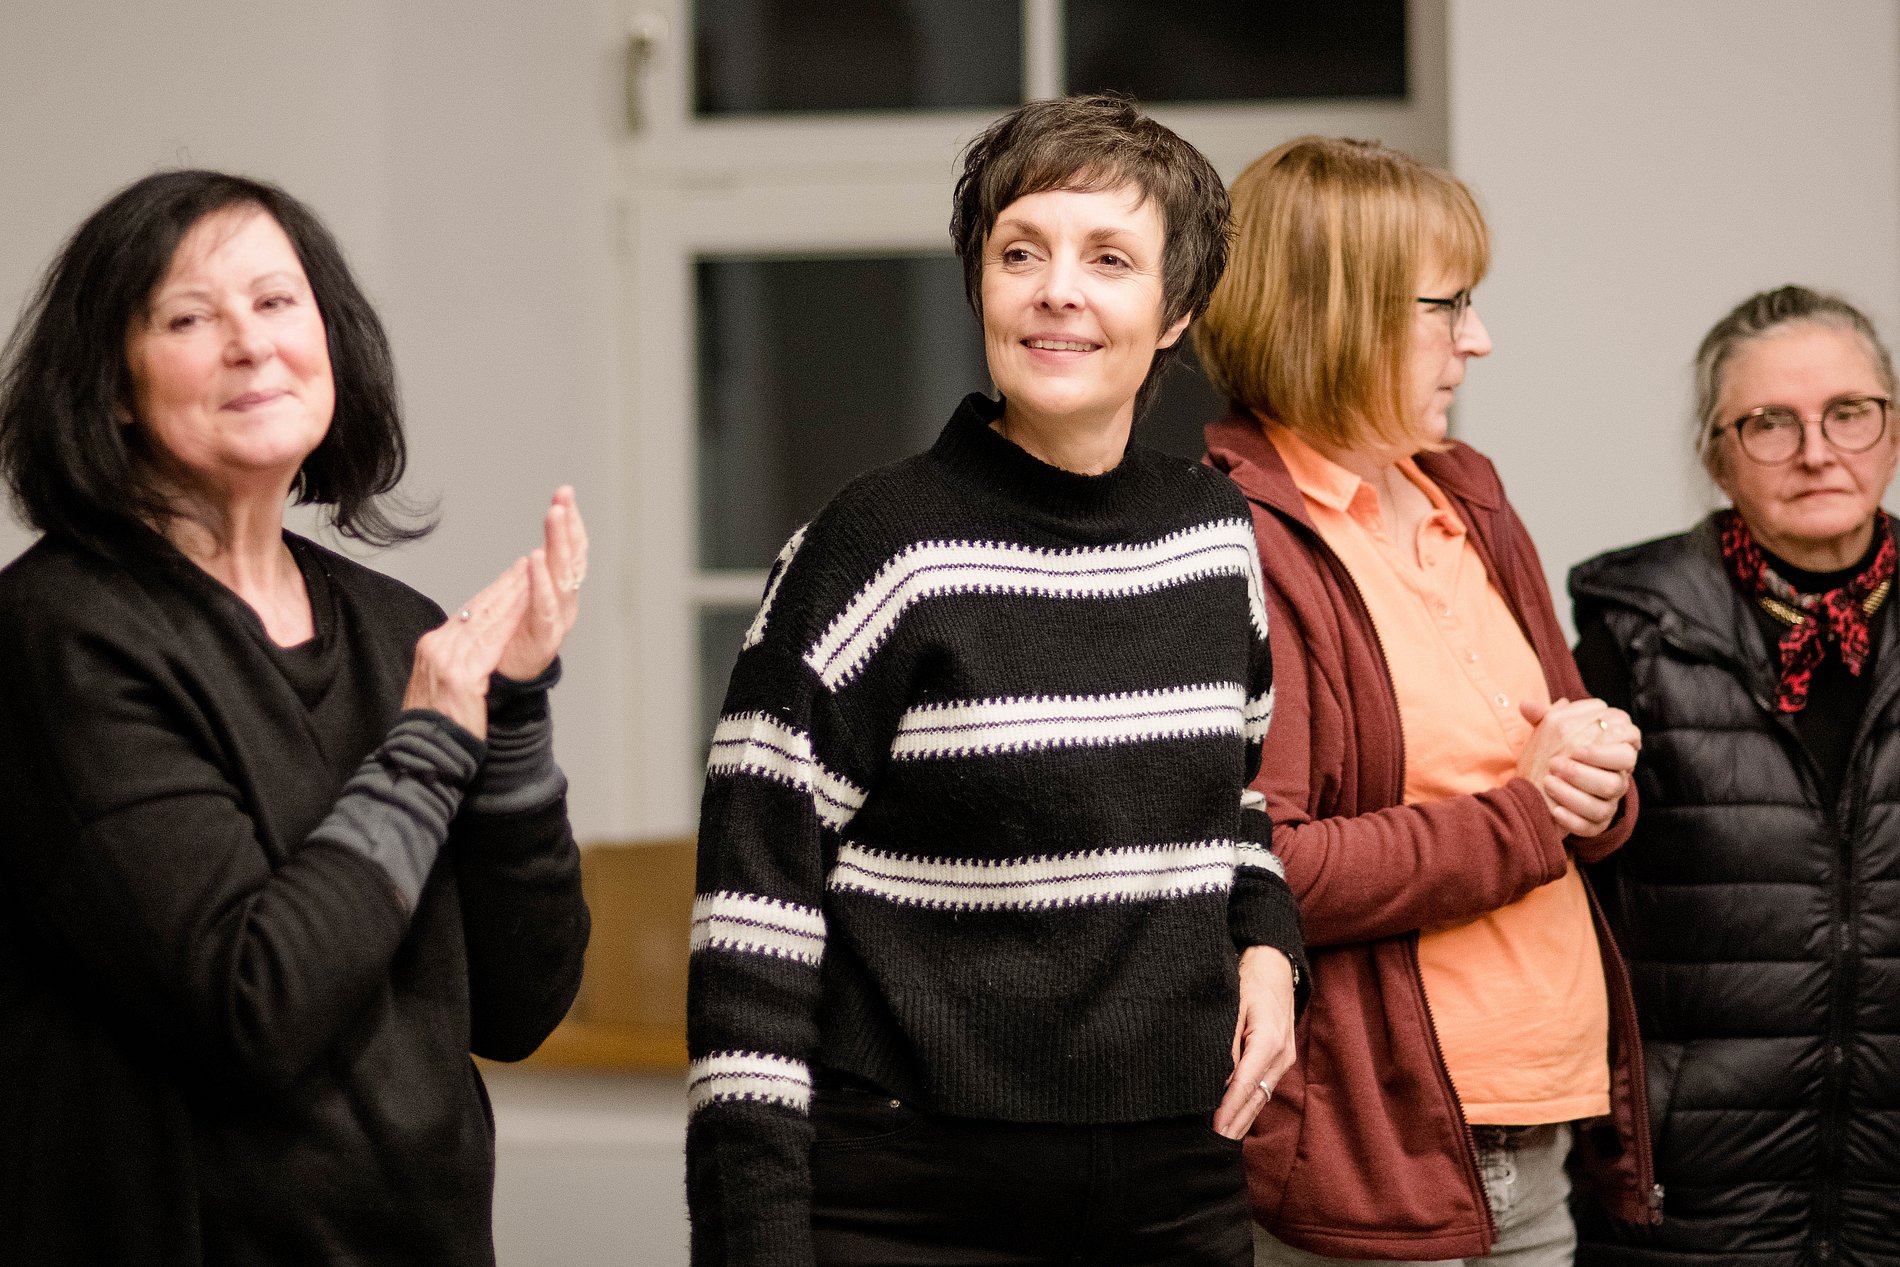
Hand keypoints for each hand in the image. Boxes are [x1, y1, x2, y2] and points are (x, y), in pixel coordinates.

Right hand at [402, 559, 530, 738]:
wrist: (424, 751)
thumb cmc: (436, 725)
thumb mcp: (439, 684)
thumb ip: (453, 661)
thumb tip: (469, 648)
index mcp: (432, 647)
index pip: (466, 613)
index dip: (490, 593)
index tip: (508, 577)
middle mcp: (437, 647)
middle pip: (476, 609)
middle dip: (503, 585)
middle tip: (525, 563)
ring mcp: (447, 659)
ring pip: (486, 619)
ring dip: (511, 595)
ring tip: (530, 575)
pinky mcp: (461, 675)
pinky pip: (491, 642)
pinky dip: (509, 622)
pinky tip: (525, 607)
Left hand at [496, 487, 587, 682]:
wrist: (505, 687)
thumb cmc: (510, 646)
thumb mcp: (519, 606)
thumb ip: (526, 584)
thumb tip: (530, 558)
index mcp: (560, 594)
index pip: (570, 552)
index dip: (570, 524)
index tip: (565, 495)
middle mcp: (565, 604)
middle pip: (571, 559)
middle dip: (567, 526)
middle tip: (563, 497)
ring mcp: (557, 621)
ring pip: (562, 576)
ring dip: (558, 543)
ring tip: (554, 515)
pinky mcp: (543, 638)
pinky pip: (544, 607)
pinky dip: (540, 582)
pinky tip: (534, 560)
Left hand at [1213, 946, 1296, 1138]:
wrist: (1275, 966)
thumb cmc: (1248, 980)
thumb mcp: (1231, 1004)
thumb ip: (1225, 1040)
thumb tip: (1216, 1075)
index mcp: (1268, 1041)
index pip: (1244, 1084)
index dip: (1228, 1109)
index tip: (1214, 1129)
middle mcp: (1280, 1055)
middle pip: (1255, 1098)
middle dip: (1235, 1124)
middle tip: (1213, 1148)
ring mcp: (1284, 1059)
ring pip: (1261, 1098)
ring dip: (1242, 1120)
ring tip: (1222, 1143)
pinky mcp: (1281, 1060)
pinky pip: (1263, 1089)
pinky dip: (1249, 1107)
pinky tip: (1235, 1121)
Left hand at [1517, 698, 1638, 836]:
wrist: (1535, 794)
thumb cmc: (1548, 758)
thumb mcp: (1546, 735)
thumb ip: (1542, 718)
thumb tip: (1527, 704)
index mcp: (1609, 747)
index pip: (1630, 733)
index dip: (1610, 736)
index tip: (1577, 745)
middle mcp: (1616, 772)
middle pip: (1625, 760)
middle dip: (1595, 758)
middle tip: (1558, 762)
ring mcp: (1609, 798)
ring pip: (1610, 790)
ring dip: (1577, 786)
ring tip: (1548, 781)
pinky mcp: (1597, 822)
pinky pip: (1594, 823)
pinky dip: (1573, 817)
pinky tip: (1555, 809)